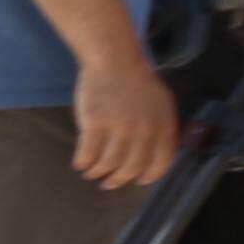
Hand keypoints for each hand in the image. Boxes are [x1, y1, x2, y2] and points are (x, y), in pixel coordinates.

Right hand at [71, 44, 178, 192]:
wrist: (114, 60)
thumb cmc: (137, 81)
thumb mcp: (161, 104)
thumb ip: (161, 128)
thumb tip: (154, 154)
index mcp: (163, 126)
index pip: (160, 164)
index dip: (147, 177)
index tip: (136, 181)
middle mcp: (143, 130)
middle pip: (131, 168)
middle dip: (118, 180)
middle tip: (109, 183)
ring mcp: (119, 127)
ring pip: (108, 163)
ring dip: (98, 173)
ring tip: (91, 173)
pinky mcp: (95, 123)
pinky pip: (88, 153)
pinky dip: (83, 163)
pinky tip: (80, 163)